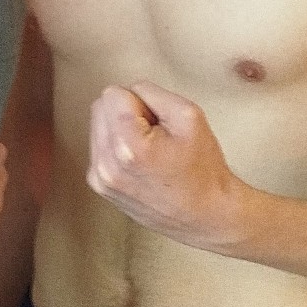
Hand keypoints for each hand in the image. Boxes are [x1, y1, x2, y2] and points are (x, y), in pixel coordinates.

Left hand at [87, 83, 249, 252]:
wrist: (208, 215)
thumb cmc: (203, 169)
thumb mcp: (189, 115)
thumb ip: (152, 92)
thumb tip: (127, 91)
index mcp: (128, 145)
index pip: (113, 93)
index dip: (140, 102)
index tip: (158, 122)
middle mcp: (106, 164)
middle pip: (100, 108)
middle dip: (126, 113)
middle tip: (156, 135)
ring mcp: (100, 178)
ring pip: (98, 127)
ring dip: (120, 130)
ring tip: (150, 150)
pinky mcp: (100, 187)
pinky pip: (99, 148)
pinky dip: (117, 148)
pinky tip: (140, 163)